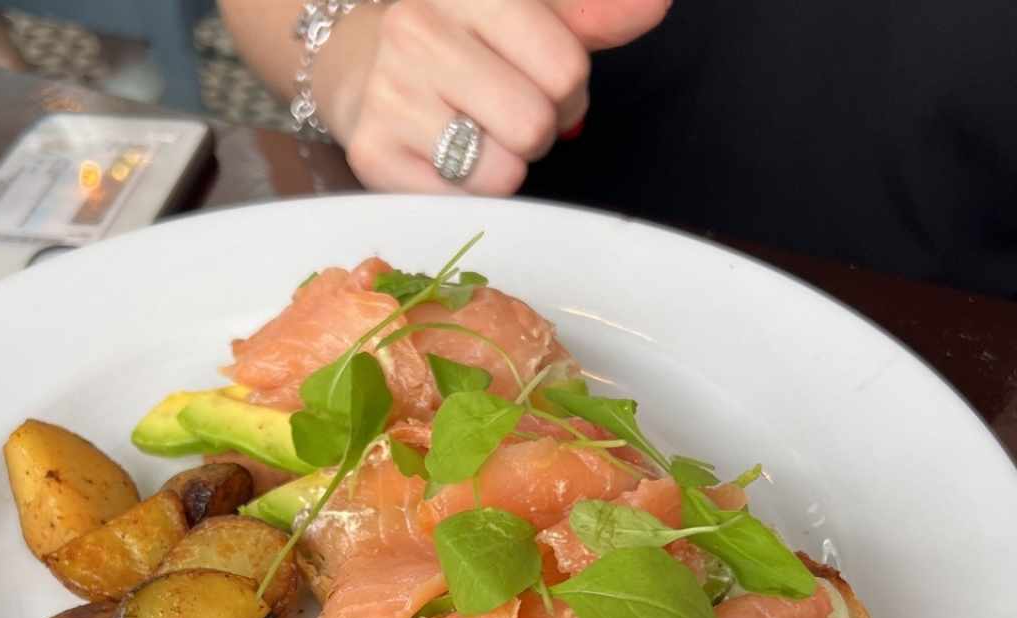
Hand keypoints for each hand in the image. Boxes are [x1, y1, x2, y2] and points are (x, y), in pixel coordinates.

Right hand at [313, 0, 668, 193]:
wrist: (360, 67)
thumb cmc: (463, 42)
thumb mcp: (528, 15)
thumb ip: (592, 15)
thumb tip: (655, 5)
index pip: (564, 68)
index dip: (568, 92)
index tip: (541, 86)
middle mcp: (420, 28)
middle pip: (534, 123)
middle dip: (534, 132)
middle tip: (506, 118)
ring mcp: (392, 92)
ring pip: (502, 169)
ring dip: (503, 165)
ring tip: (475, 138)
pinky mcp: (373, 153)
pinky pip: (463, 200)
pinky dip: (466, 192)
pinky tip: (444, 160)